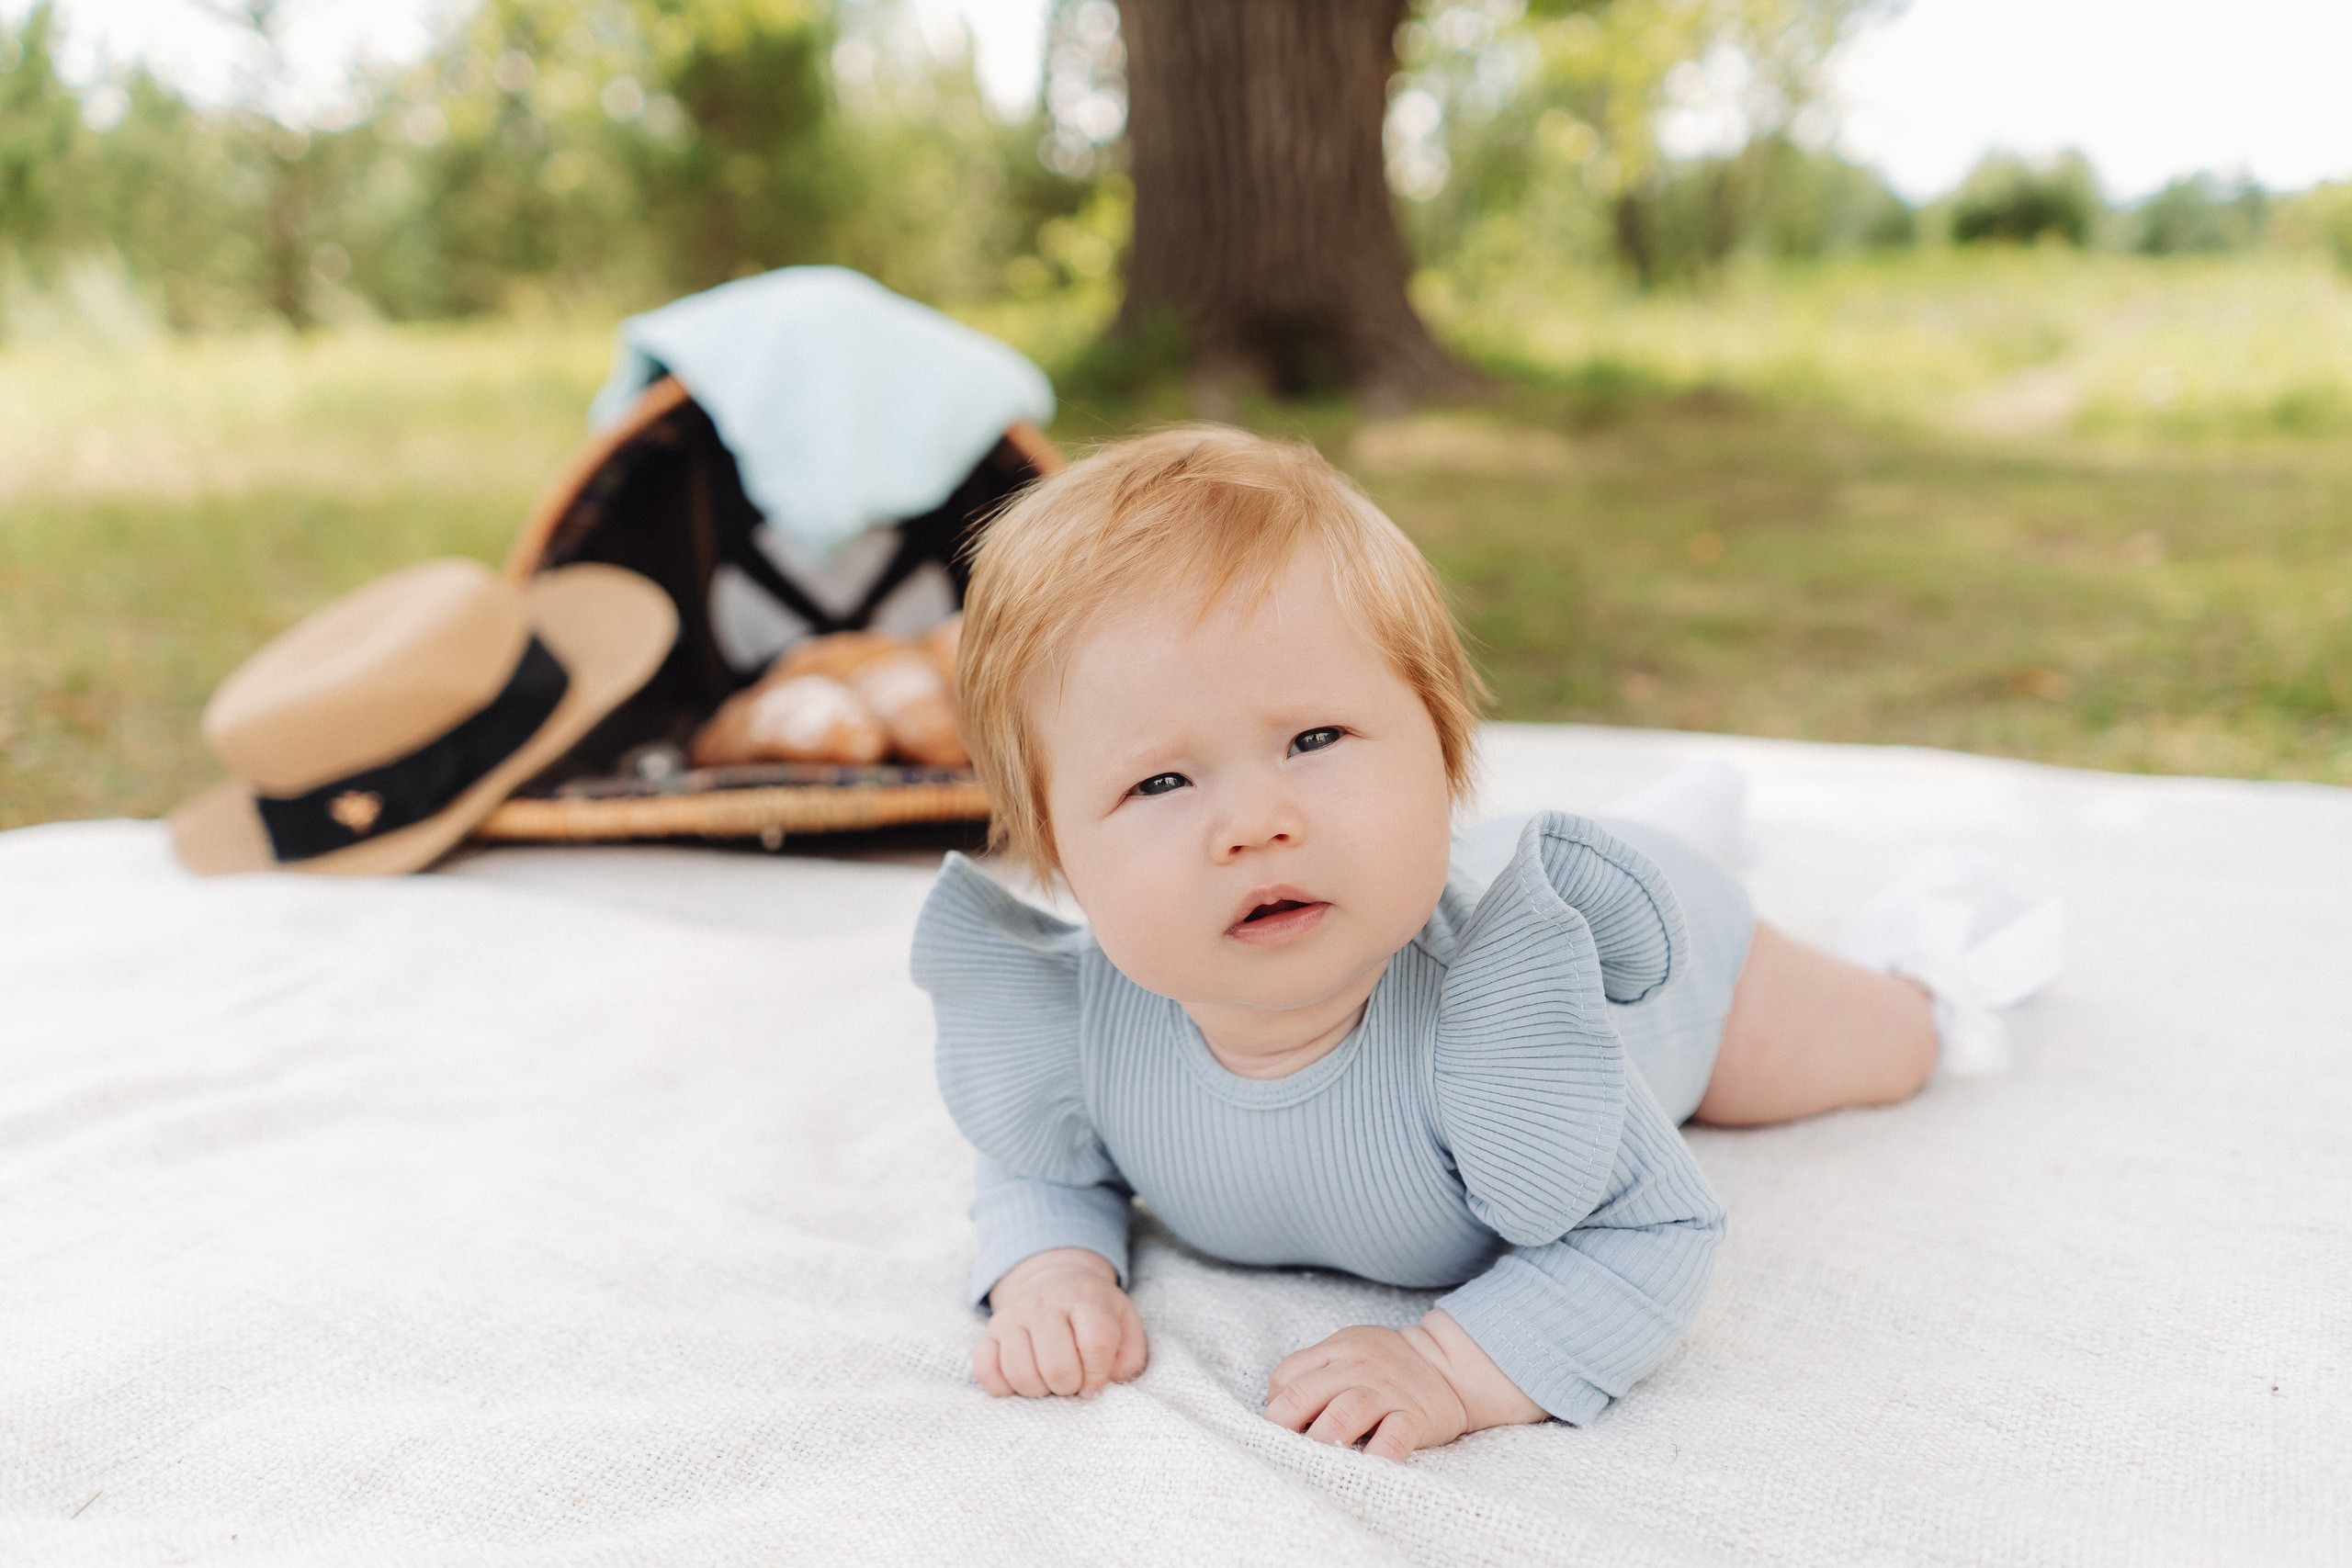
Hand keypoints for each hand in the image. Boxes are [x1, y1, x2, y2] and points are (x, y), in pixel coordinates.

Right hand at [977, 1248, 1147, 1399]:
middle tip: (1072, 1381)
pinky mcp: (989, 1333)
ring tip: (1049, 1379)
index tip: (1096, 1381)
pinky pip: (986, 1373)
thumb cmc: (1093, 1314)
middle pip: (1057, 1366)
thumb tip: (1101, 1386)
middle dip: (1069, 1386)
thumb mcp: (1124, 1324)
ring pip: (1020, 1374)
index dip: (1098, 1374)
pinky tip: (1021, 1379)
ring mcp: (1012, 1317)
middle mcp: (1044, 1304)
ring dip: (1039, 1390)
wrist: (1053, 1280)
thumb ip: (1129, 1358)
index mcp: (1085, 1299)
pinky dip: (1004, 1388)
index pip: (1096, 1345)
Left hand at [1264, 1310, 1547, 1460]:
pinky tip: (1361, 1474)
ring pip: (1345, 1412)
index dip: (1273, 1406)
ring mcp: (1387, 1391)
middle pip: (1306, 1393)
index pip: (1288, 1374)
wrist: (1451, 1365)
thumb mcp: (1350, 1351)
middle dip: (1282, 1428)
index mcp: (1337, 1350)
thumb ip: (1317, 1373)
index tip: (1272, 1432)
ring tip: (1308, 1467)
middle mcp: (1357, 1368)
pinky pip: (1394, 1437)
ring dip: (1321, 1441)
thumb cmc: (1388, 1366)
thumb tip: (1278, 1411)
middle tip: (1275, 1455)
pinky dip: (1377, 1456)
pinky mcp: (1415, 1416)